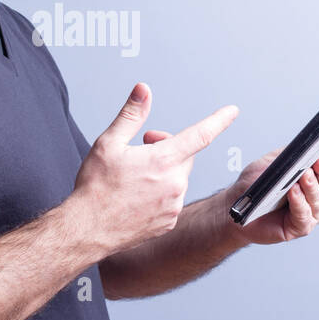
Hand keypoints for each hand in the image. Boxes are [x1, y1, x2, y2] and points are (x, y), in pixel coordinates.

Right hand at [72, 82, 237, 252]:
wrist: (87, 229)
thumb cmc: (96, 187)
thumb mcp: (108, 143)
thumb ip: (131, 114)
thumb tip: (143, 90)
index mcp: (163, 160)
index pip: (200, 135)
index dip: (218, 121)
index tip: (232, 111)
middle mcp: (174, 184)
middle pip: (184, 156)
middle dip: (167, 148)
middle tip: (143, 148)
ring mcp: (174, 206)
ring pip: (178, 179)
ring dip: (164, 173)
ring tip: (135, 178)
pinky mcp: (169, 222)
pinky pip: (172, 201)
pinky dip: (160, 195)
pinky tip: (137, 198)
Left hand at [226, 141, 318, 245]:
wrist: (235, 207)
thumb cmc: (255, 184)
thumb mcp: (273, 162)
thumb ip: (290, 155)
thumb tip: (306, 147)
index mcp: (314, 175)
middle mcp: (317, 194)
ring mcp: (311, 212)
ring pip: (318, 198)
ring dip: (311, 186)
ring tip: (304, 174)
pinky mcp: (299, 227)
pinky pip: (303, 215)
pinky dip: (299, 202)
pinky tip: (293, 192)